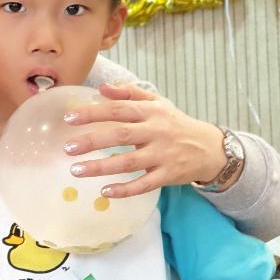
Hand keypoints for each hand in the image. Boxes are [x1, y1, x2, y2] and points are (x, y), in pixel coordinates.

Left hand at [62, 83, 230, 197]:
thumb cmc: (176, 124)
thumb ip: (130, 93)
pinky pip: (144, 184)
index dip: (93, 113)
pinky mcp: (168, 175)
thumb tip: (102, 87)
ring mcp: (163, 155)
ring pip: (129, 162)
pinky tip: (105, 191)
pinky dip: (125, 189)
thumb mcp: (158, 103)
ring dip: (101, 167)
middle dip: (92, 141)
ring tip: (76, 170)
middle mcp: (156, 132)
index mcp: (151, 112)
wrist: (211, 148)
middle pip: (121, 135)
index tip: (69, 118)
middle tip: (67, 148)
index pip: (118, 109)